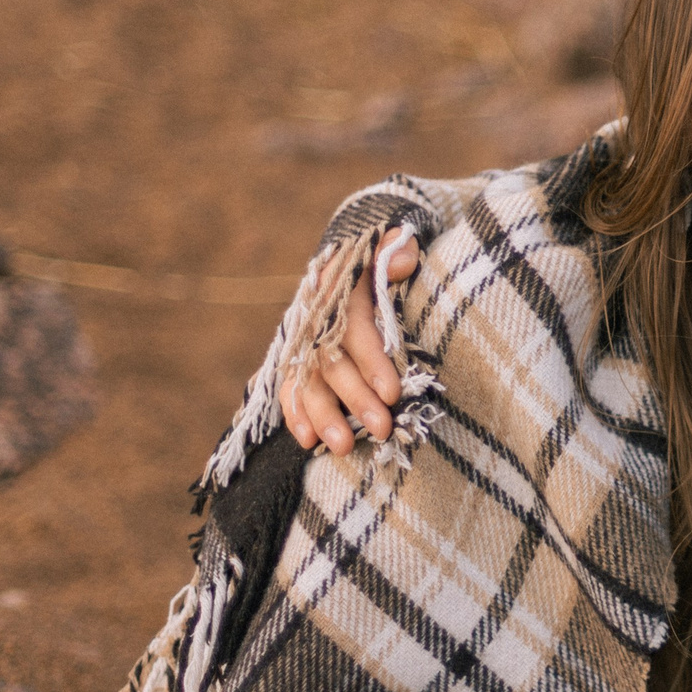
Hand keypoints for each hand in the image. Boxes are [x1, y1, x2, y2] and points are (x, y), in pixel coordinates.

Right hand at [281, 230, 420, 454]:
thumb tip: (399, 261)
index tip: (392, 393)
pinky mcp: (300, 357)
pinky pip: (292, 387)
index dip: (371, 360)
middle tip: (380, 429)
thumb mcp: (393, 243)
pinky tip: (307, 441)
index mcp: (337, 288)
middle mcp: (315, 315)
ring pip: (309, 380)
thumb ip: (397, 250)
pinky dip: (297, 413)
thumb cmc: (383, 252)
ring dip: (324, 416)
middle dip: (355, 399)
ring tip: (343, 448)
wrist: (354, 250)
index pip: (353, 329)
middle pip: (331, 362)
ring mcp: (304, 338)